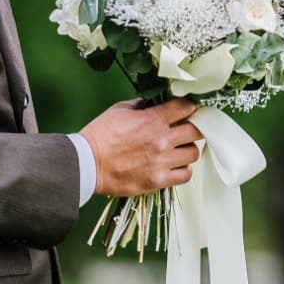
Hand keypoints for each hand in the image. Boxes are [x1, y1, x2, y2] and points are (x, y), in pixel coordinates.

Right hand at [79, 97, 202, 196]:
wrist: (86, 163)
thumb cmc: (99, 136)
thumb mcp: (119, 110)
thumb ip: (141, 105)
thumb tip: (153, 102)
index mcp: (153, 119)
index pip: (187, 107)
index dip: (189, 107)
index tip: (187, 110)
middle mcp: (162, 140)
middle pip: (197, 131)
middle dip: (193, 128)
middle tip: (186, 130)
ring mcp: (162, 161)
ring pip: (193, 153)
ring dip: (187, 150)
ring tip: (178, 150)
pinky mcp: (157, 180)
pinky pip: (185, 175)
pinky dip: (183, 170)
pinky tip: (174, 166)